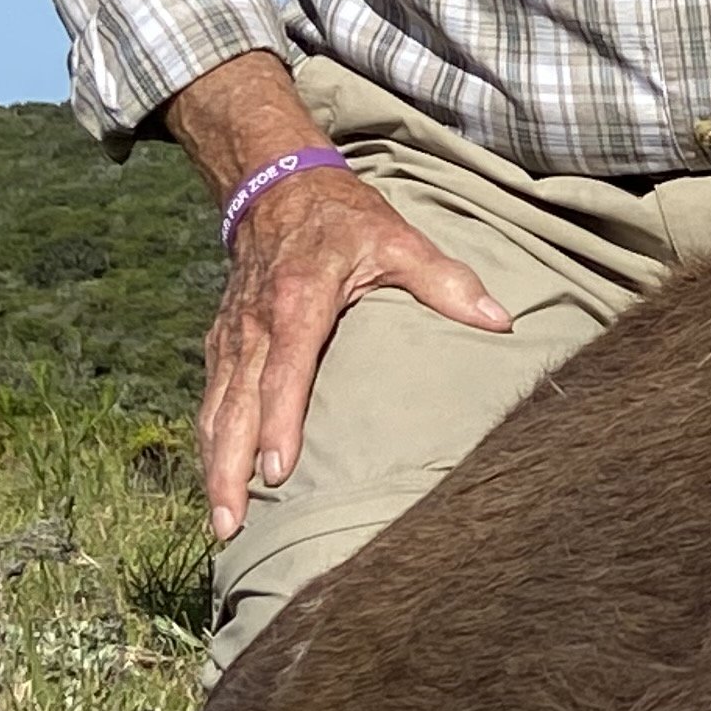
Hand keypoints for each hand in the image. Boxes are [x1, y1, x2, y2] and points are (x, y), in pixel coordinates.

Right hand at [200, 166, 510, 541]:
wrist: (279, 186)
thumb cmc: (346, 219)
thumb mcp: (400, 240)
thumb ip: (447, 281)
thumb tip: (499, 321)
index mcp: (299, 302)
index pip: (285, 371)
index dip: (278, 423)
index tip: (276, 472)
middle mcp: (256, 325)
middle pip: (236, 405)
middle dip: (228, 467)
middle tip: (229, 524)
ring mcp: (233, 335)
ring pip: (215, 408)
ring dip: (212, 465)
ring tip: (221, 521)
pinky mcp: (222, 342)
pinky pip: (211, 397)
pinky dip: (210, 440)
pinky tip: (216, 478)